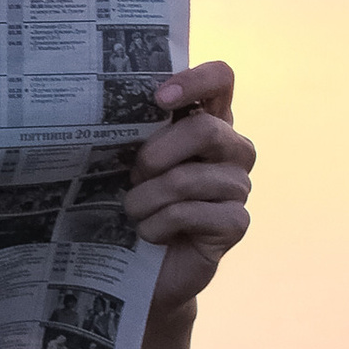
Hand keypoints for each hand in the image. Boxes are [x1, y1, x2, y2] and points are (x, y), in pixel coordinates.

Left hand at [131, 58, 254, 311]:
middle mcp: (232, 149)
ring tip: (134, 212)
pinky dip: (157, 225)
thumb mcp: (132, 161)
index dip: (195, 81)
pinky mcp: (236, 223)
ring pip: (188, 178)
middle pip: (205, 130)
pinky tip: (150, 233)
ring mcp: (239, 186)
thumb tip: (109, 107)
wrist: (141, 268)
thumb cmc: (137, 203)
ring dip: (147, 199)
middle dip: (156, 155)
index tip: (159, 98)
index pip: (222, 79)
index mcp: (209, 121)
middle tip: (134, 176)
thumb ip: (139, 131)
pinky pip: (189, 212)